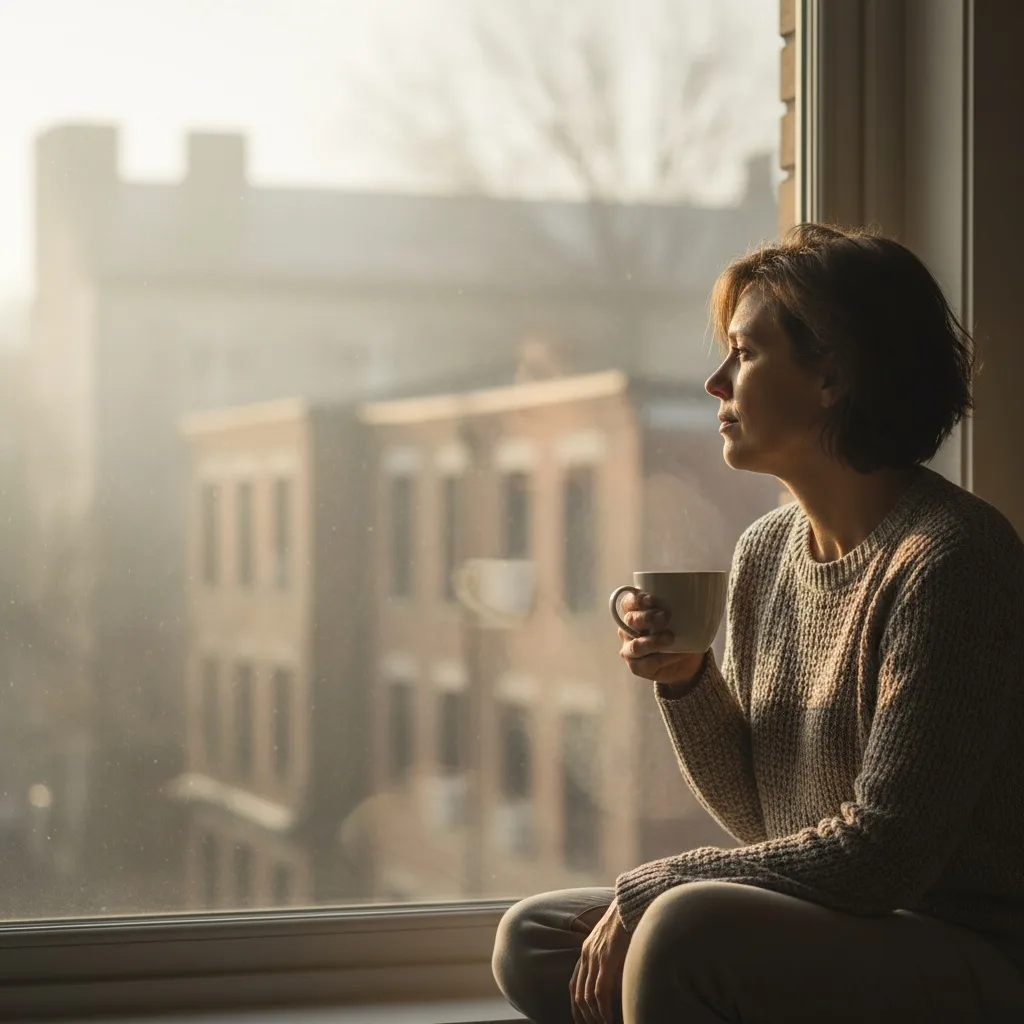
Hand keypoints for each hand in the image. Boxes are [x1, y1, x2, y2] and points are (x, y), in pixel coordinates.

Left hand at [570, 900, 631, 1023]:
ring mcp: (595, 957)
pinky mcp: (606, 959)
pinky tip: (608, 1019)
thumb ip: (609, 957)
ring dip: (595, 1016)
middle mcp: (586, 954)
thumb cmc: (627, 921)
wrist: (631, 903)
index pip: (574, 985)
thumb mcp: (612, 940)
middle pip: (578, 994)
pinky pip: (600, 992)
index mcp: (586, 950)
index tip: (581, 1021)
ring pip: (587, 996)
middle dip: (584, 1016)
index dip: (576, 1006)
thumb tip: (614, 978)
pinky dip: (603, 1009)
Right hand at [617, 590, 705, 687]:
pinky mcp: (636, 666)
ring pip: (636, 645)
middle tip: (664, 616)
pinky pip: (647, 663)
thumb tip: (694, 596)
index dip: (637, 600)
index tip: (653, 599)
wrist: (686, 662)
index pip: (628, 603)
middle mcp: (627, 630)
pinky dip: (664, 658)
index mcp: (634, 613)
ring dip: (653, 641)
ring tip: (670, 638)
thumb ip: (678, 607)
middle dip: (646, 618)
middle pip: (630, 621)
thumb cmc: (680, 633)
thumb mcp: (681, 617)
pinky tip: (678, 654)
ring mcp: (629, 649)